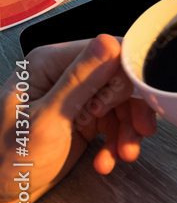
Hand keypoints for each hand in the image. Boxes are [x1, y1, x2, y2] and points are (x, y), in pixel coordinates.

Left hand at [1, 36, 156, 202]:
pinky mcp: (83, 118)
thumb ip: (80, 80)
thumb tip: (109, 43)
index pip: (108, 51)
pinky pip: (115, 122)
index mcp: (50, 64)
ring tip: (125, 153)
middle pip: (120, 79)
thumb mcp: (48, 120)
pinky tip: (108, 159)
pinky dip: (117, 142)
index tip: (138, 101)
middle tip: (138, 132)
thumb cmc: (7, 159)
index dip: (128, 77)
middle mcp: (64, 75)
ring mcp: (75, 97)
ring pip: (122, 102)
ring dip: (128, 130)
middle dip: (131, 109)